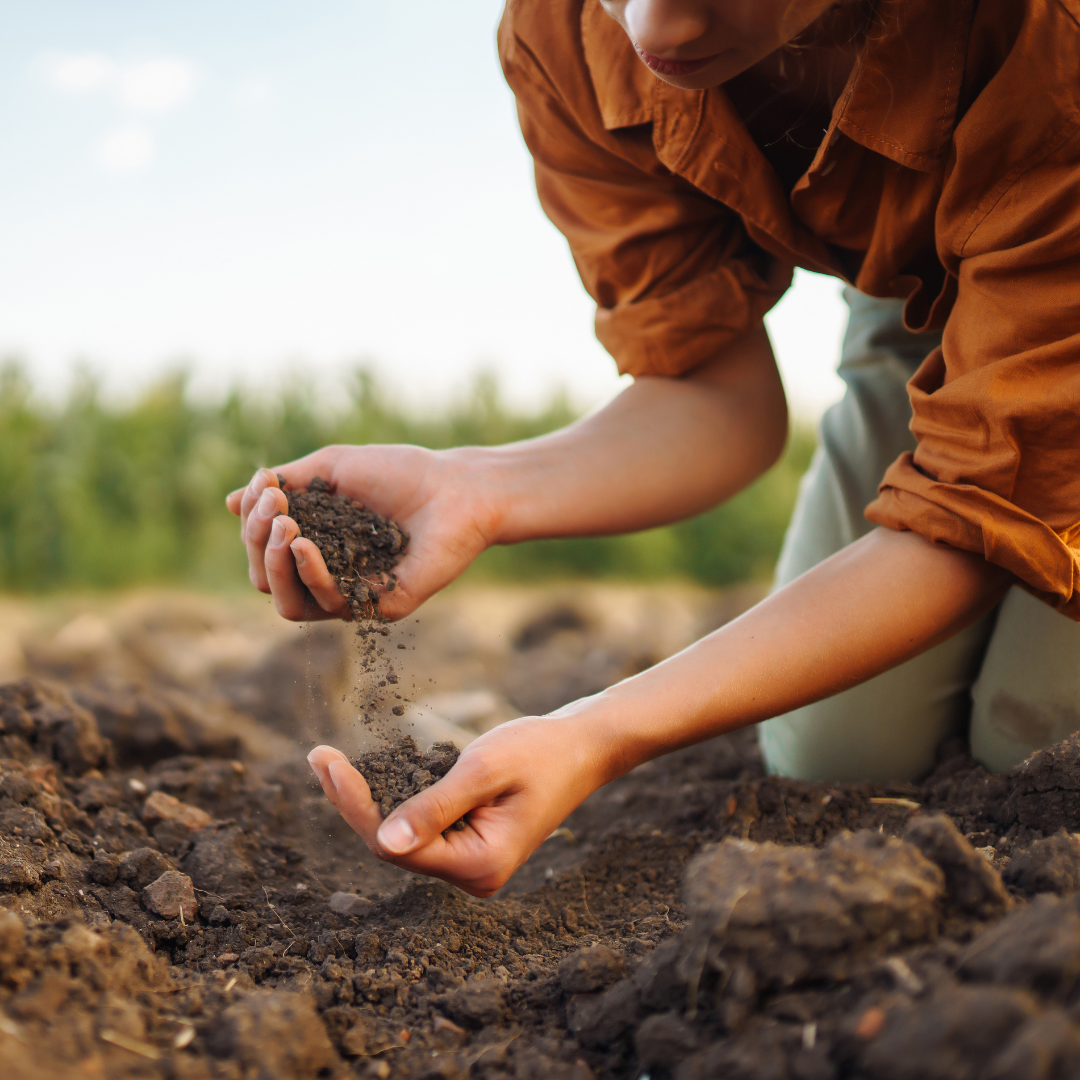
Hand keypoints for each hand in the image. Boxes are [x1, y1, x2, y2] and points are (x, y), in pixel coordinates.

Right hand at [225, 445, 499, 621]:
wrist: (456, 487)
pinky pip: (328, 605)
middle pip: (266, 580)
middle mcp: (329, 575)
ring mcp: (353, 595)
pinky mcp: (378, 608)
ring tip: (284, 526)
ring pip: (288, 604)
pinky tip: (304, 544)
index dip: (252, 522)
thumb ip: (285, 484)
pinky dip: (309, 575)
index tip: (267, 485)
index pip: (263, 550)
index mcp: (315, 545)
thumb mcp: (332, 468)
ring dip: (273, 564)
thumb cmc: (399, 473)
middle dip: (257, 542)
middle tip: (275, 507)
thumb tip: (230, 502)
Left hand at [305, 712, 610, 896]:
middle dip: (354, 801)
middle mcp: (472, 875)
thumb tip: (384, 840)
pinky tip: (368, 773)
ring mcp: (471, 863)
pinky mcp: (468, 843)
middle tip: (319, 756)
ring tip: (330, 761)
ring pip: (402, 837)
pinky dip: (393, 798)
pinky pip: (419, 827)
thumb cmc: (541, 751)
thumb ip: (434, 806)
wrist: (583, 747)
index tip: (326, 762)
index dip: (355, 806)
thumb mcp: (484, 770)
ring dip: (368, 799)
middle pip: (392, 846)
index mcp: (479, 865)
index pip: (396, 846)